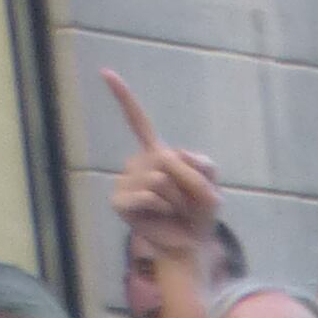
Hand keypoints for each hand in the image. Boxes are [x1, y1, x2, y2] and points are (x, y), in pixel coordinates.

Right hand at [98, 72, 219, 266]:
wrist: (190, 244)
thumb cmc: (198, 214)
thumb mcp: (211, 185)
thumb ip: (202, 165)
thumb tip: (172, 155)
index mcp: (155, 154)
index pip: (138, 121)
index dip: (123, 97)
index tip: (106, 72)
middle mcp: (136, 163)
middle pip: (166, 158)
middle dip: (188, 182)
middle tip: (186, 202)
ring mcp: (124, 181)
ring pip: (160, 178)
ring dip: (178, 198)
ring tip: (174, 210)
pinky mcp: (119, 201)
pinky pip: (151, 194)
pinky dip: (165, 208)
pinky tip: (160, 216)